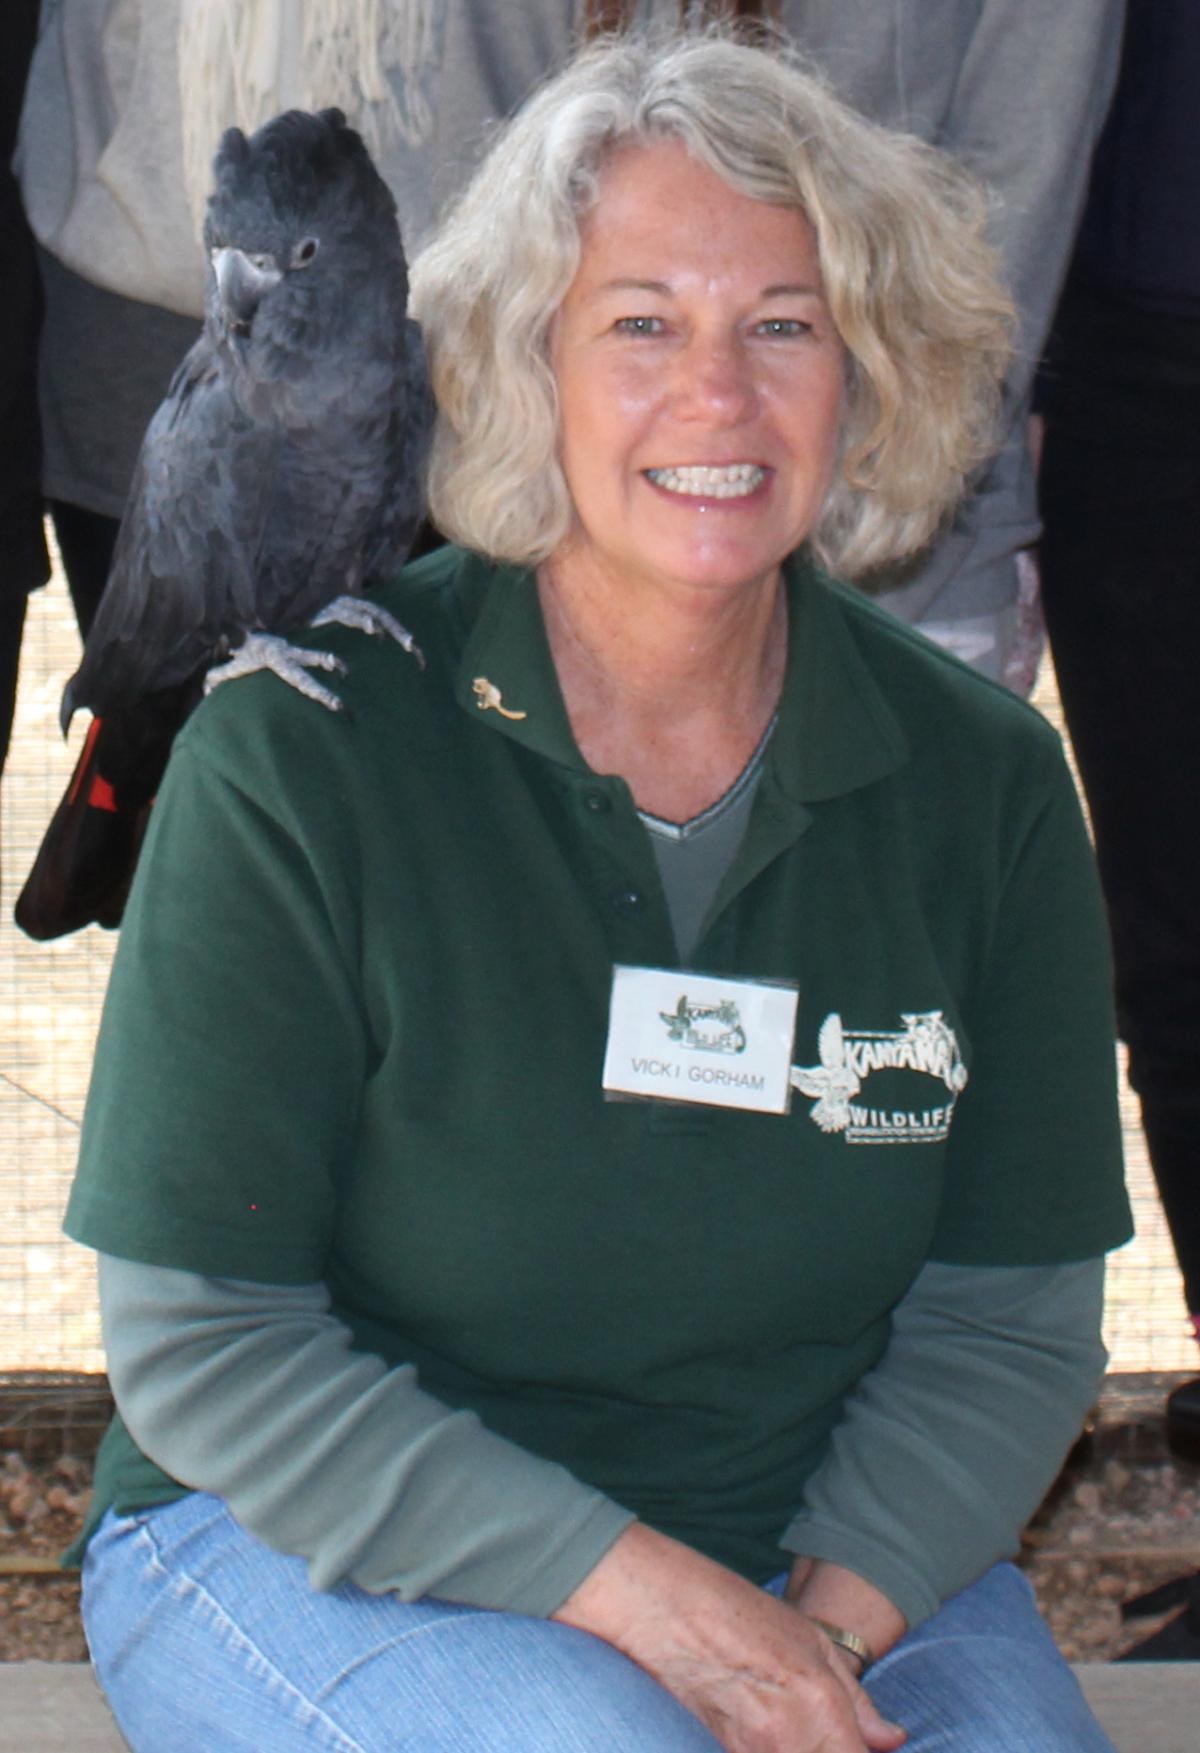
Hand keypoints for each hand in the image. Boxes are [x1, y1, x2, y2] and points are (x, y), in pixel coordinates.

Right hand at [553, 1524, 905, 1752]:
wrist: (660, 1608)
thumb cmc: (736, 1611)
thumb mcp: (810, 1640)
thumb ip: (856, 1701)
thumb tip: (893, 1741)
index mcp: (821, 1704)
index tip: (861, 1746)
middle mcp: (789, 1741)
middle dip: (837, 1749)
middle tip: (826, 1732)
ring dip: (805, 1747)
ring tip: (793, 1723)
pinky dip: (777, 1748)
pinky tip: (773, 1733)